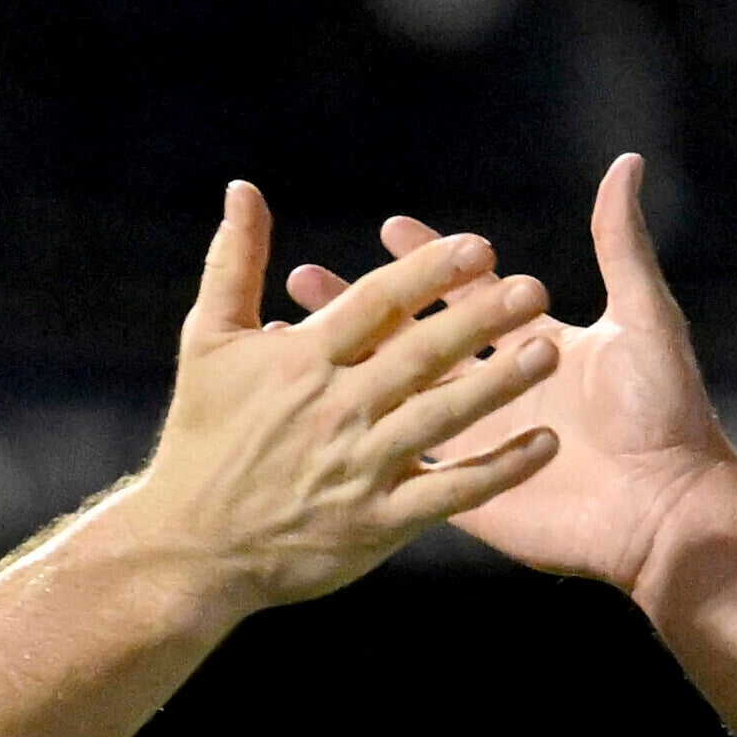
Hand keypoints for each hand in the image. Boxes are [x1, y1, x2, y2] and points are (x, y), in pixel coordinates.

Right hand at [120, 183, 559, 613]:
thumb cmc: (201, 438)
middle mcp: (336, 408)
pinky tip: (545, 445)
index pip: (377, 303)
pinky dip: (500, 470)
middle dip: (479, 320)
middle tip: (534, 288)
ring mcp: (360, 468)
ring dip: (498, 384)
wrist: (189, 548)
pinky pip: (452, 492)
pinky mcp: (379, 523)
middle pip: (420, 354)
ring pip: (442, 418)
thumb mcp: (206, 342)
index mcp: (302, 359)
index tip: (478, 246)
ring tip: (547, 352)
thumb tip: (243, 188)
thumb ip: (233, 262)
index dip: (428, 272)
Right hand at [284, 153, 736, 598]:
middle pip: (416, 340)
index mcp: (531, 344)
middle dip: (362, 306)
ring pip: (398, 399)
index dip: (427, 260)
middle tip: (306, 277)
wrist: (670, 511)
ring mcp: (479, 445)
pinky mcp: (468, 497)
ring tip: (296, 341)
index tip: (388, 225)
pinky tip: (326, 418)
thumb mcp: (642, 318)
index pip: (465, 292)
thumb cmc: (664, 413)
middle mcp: (498, 391)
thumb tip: (627, 162)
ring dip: (350, 369)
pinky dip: (373, 438)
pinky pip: (414, 464)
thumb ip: (620, 243)